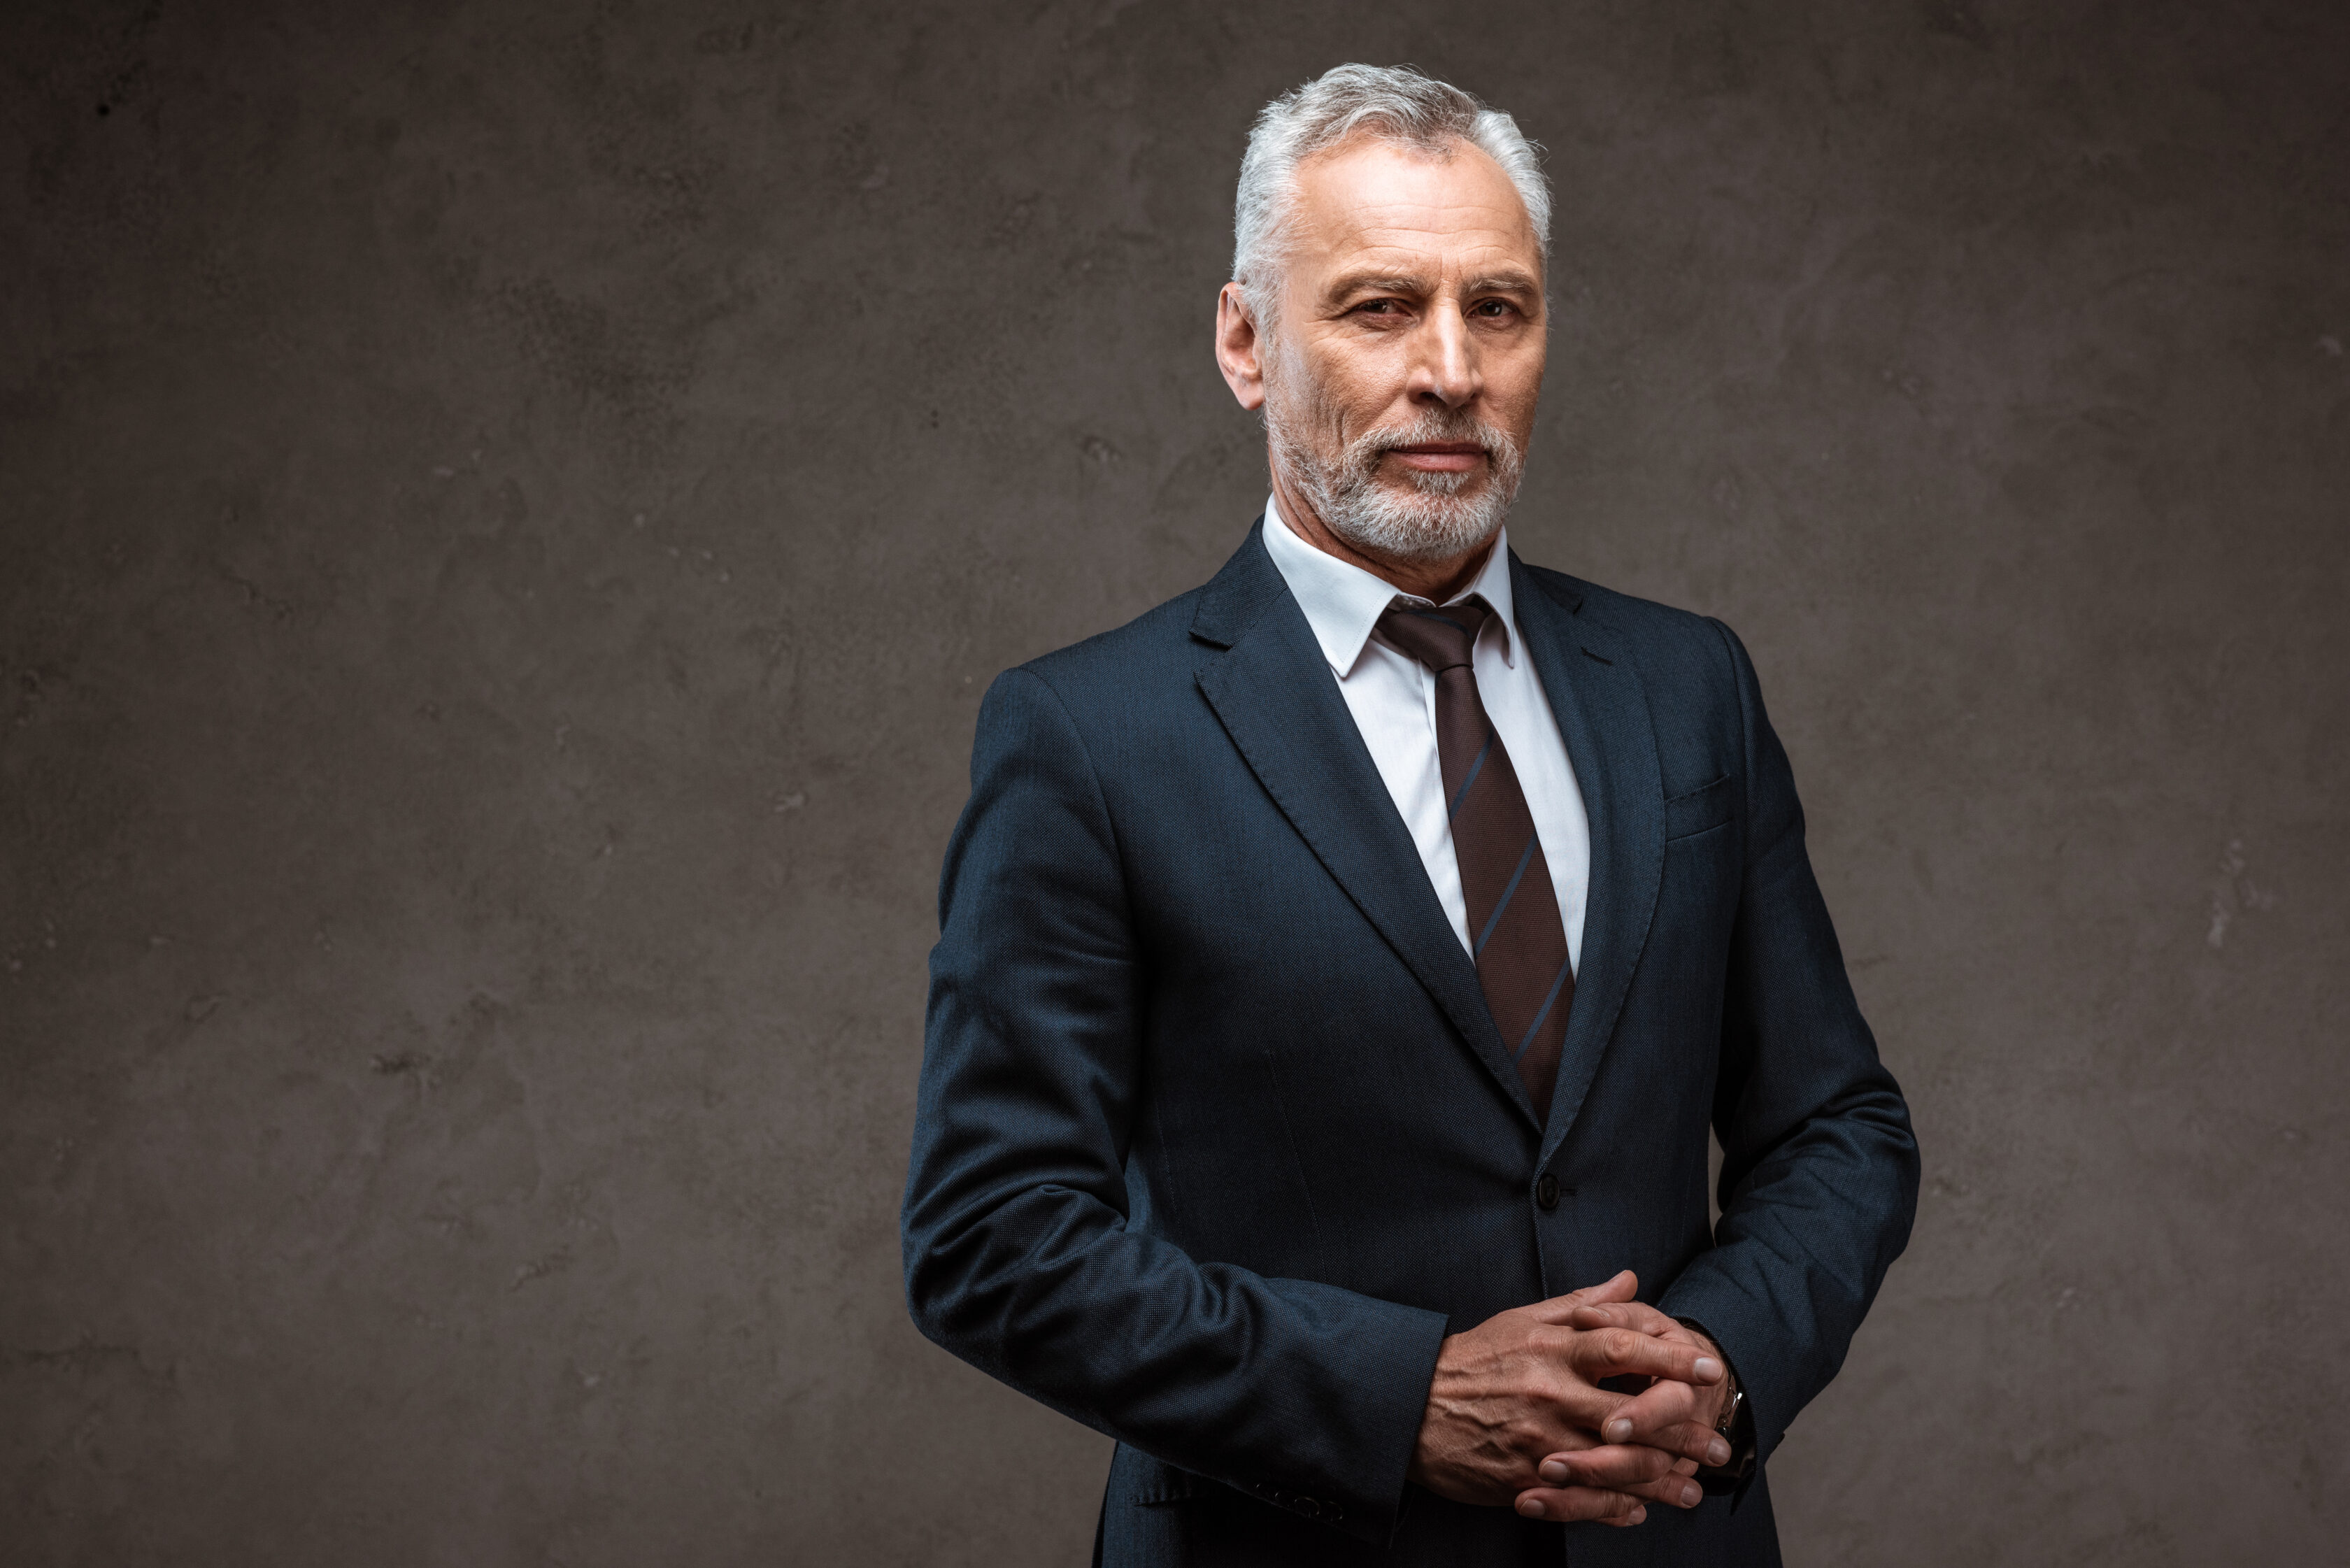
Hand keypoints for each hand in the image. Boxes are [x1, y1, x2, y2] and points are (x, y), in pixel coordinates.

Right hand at [1407, 1270, 1724, 1525]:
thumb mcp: (1523, 1320)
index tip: (1709, 1367)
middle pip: (1633, 1416)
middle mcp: (1550, 1394)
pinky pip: (1583, 1499)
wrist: (1410, 1405)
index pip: (1622, 1347)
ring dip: (1662, 1480)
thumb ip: (1582, 1305)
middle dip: (1684, 1432)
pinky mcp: (1526, 1478)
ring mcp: (1539, 1440)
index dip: (1670, 1356)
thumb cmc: (1472, 1360)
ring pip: (1616, 1466)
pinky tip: (1640, 1509)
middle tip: (1720, 1443)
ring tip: (1692, 1488)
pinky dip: (1617, 1508)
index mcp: (1552, 1349)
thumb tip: (1629, 1280)